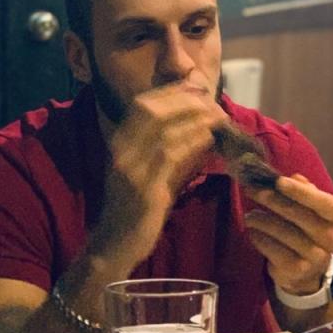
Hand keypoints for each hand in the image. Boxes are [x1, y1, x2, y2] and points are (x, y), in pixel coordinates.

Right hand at [94, 84, 227, 266]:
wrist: (115, 246)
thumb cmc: (138, 209)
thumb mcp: (150, 172)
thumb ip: (170, 150)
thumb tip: (202, 129)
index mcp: (119, 143)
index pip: (143, 104)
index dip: (171, 91)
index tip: (196, 85)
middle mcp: (121, 151)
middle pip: (152, 110)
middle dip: (184, 100)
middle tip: (211, 101)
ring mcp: (130, 170)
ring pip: (163, 130)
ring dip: (194, 120)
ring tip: (217, 117)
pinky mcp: (143, 190)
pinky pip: (169, 157)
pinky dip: (191, 143)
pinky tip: (209, 140)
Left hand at [244, 173, 332, 296]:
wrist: (308, 272)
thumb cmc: (306, 231)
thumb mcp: (310, 209)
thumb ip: (305, 191)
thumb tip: (295, 177)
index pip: (323, 202)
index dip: (300, 192)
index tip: (278, 181)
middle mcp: (330, 237)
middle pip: (298, 214)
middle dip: (271, 200)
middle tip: (252, 191)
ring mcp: (315, 256)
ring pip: (282, 231)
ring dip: (260, 220)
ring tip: (249, 217)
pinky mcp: (297, 269)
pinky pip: (272, 248)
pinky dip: (259, 238)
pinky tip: (253, 232)